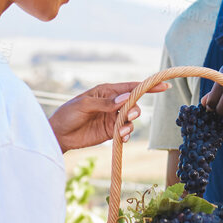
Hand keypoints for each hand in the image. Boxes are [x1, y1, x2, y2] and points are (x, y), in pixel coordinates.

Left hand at [48, 81, 168, 152]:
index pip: (131, 87)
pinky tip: (121, 137)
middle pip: (134, 104)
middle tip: (129, 116)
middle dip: (135, 110)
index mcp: (106, 92)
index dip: (147, 86)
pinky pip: (125, 131)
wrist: (59, 134)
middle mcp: (112, 103)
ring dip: (130, 124)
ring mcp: (113, 118)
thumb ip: (105, 103)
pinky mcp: (111, 132)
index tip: (163, 86)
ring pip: (131, 119)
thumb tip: (126, 98)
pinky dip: (126, 134)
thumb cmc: (68, 114)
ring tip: (121, 130)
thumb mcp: (84, 105)